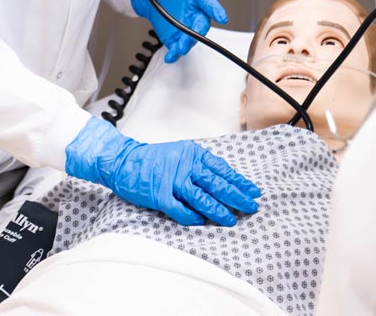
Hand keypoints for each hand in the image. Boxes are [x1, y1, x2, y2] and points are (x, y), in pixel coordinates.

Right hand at [65, 117, 259, 226]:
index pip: (221, 169)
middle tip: (250, 206)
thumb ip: (198, 165)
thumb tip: (222, 181)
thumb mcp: (179, 153)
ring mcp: (171, 180)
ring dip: (218, 211)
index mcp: (191, 154)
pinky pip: (180, 210)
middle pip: (216, 183)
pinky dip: (192, 217)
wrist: (122, 160)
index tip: (252, 191)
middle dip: (236, 197)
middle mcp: (184, 165)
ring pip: (202, 198)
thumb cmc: (151, 159)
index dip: (239, 182)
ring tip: (231, 220)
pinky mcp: (160, 195)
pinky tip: (201, 222)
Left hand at [129, 0, 226, 61]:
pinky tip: (170, 56)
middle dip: (197, 32)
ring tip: (178, 49)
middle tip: (192, 35)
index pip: (208, 3)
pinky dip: (174, 53)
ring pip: (190, 39)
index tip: (221, 16)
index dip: (215, 9)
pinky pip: (177, 47)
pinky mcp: (175, 36)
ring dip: (185, 45)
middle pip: (200, 26)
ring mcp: (186, 27)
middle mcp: (195, 14)